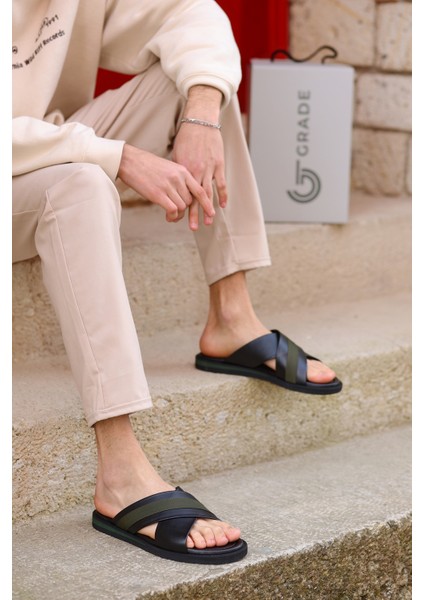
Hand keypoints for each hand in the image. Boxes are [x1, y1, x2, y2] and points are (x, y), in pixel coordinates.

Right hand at [117, 144, 214, 223]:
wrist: (130, 161)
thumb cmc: (148, 165)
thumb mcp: (169, 167)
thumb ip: (179, 179)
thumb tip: (185, 194)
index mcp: (182, 171)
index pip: (200, 190)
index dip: (207, 203)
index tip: (212, 213)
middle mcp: (178, 178)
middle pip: (190, 201)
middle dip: (186, 211)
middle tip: (178, 214)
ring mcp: (168, 186)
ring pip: (182, 207)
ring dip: (178, 215)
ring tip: (171, 216)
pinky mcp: (158, 194)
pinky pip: (173, 210)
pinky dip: (172, 216)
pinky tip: (168, 217)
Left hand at [172, 85, 226, 230]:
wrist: (200, 122)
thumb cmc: (186, 138)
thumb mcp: (177, 155)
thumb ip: (177, 171)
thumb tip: (173, 184)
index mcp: (184, 170)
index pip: (182, 193)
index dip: (180, 207)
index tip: (176, 218)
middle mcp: (196, 172)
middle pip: (194, 197)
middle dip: (194, 214)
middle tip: (193, 228)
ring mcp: (209, 169)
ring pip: (208, 194)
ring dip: (208, 209)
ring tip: (208, 223)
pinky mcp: (219, 165)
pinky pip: (221, 183)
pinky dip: (222, 196)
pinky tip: (222, 206)